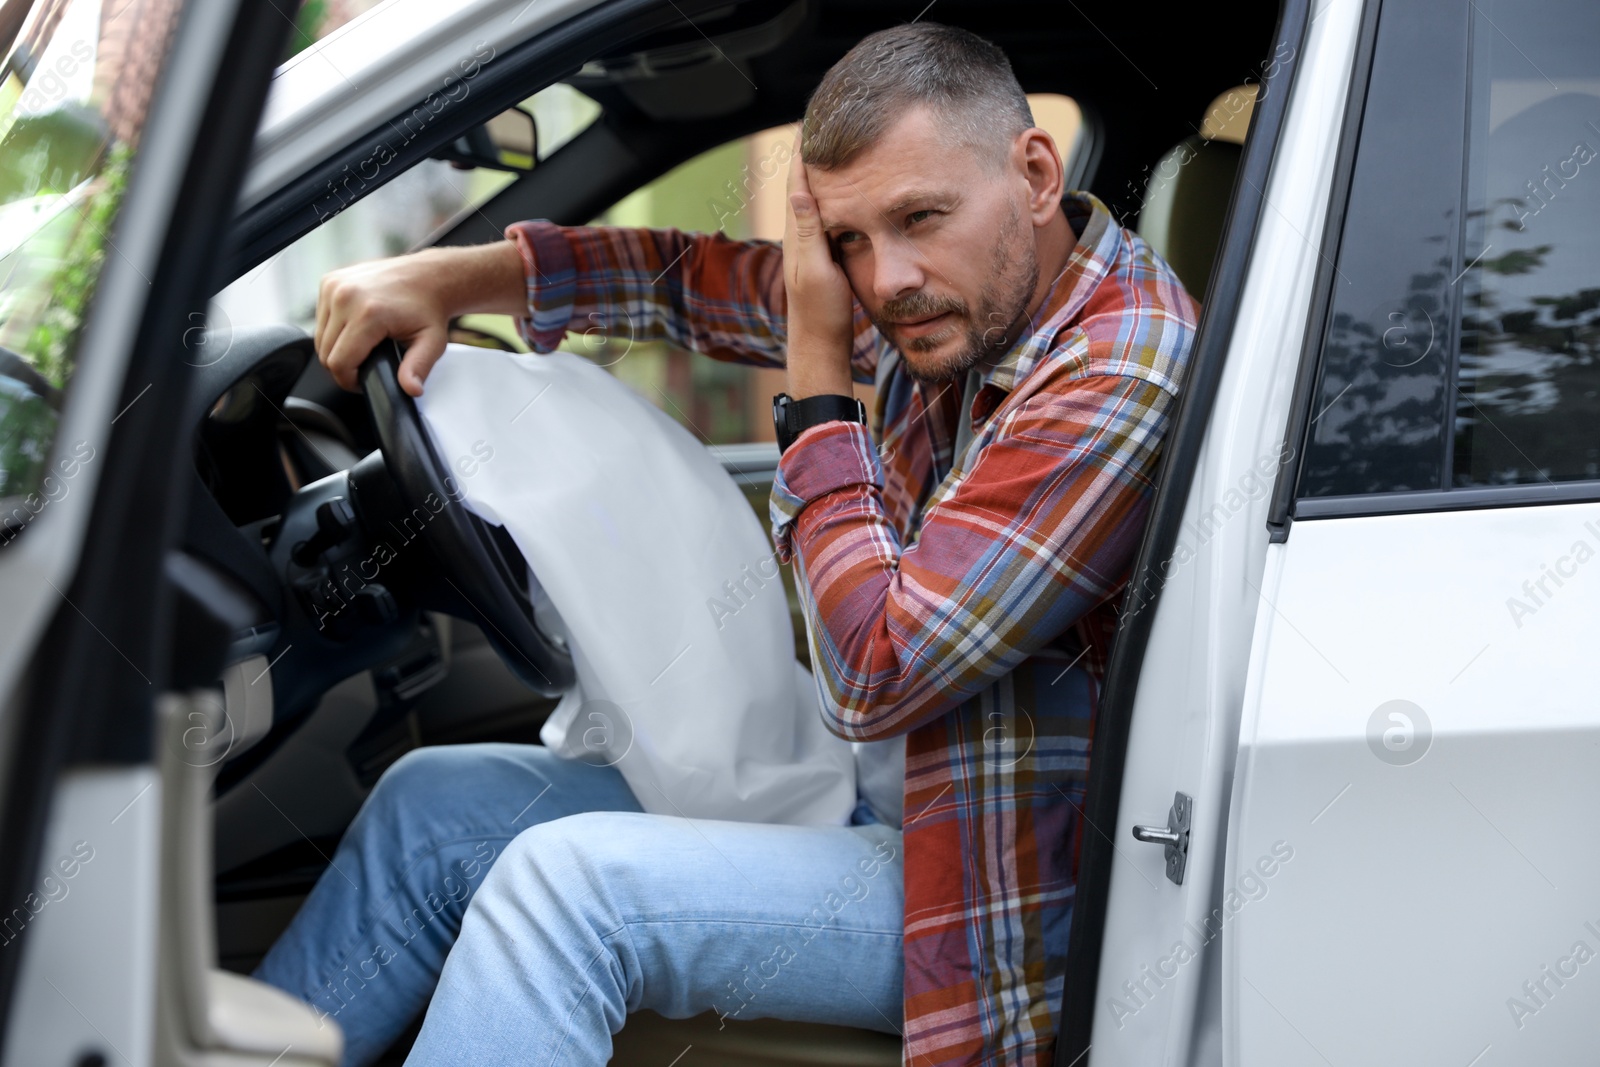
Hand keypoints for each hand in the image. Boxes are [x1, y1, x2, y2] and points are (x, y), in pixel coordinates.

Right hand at [314, 241, 525, 396]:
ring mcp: (334, 285)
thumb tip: (412, 390)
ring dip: (336, 348)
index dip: (349, 380)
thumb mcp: (431, 343)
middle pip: (325, 352)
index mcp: (368, 313)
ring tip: (360, 349)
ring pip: (319, 337)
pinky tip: (354, 330)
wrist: (427, 276)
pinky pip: (320, 319)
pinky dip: (333, 330)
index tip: (362, 381)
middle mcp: (346, 296)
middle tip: (364, 366)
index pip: (339, 363)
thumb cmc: (428, 309)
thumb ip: (418, 368)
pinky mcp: (329, 281)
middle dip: (343, 367)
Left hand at [782, 134, 854, 397]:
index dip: (804, 148)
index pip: (797, 179)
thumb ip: (809, 232)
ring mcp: (810, 242)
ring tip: (836, 140)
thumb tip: (798, 190)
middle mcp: (799, 233)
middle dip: (813, 149)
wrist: (820, 343)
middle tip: (828, 117)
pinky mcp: (821, 251)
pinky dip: (834, 190)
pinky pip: (827, 210)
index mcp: (797, 232)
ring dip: (824, 167)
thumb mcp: (817, 271)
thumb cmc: (821, 311)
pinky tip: (845, 184)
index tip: (812, 116)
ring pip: (816, 194)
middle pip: (805, 180)